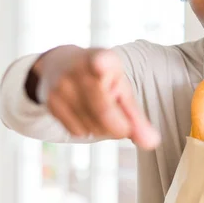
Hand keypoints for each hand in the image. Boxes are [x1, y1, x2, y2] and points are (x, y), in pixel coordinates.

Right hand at [33, 45, 159, 148]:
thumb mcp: (122, 88)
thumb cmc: (101, 78)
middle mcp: (79, 70)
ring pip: (91, 126)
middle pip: (103, 111)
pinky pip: (77, 132)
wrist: (59, 63)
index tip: (101, 64)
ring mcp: (62, 87)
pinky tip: (86, 114)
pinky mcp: (51, 103)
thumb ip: (137, 118)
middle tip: (125, 126)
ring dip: (103, 129)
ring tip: (101, 110)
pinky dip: (88, 130)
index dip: (101, 65)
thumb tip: (152, 143)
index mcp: (103, 58)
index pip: (100, 62)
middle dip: (119, 127)